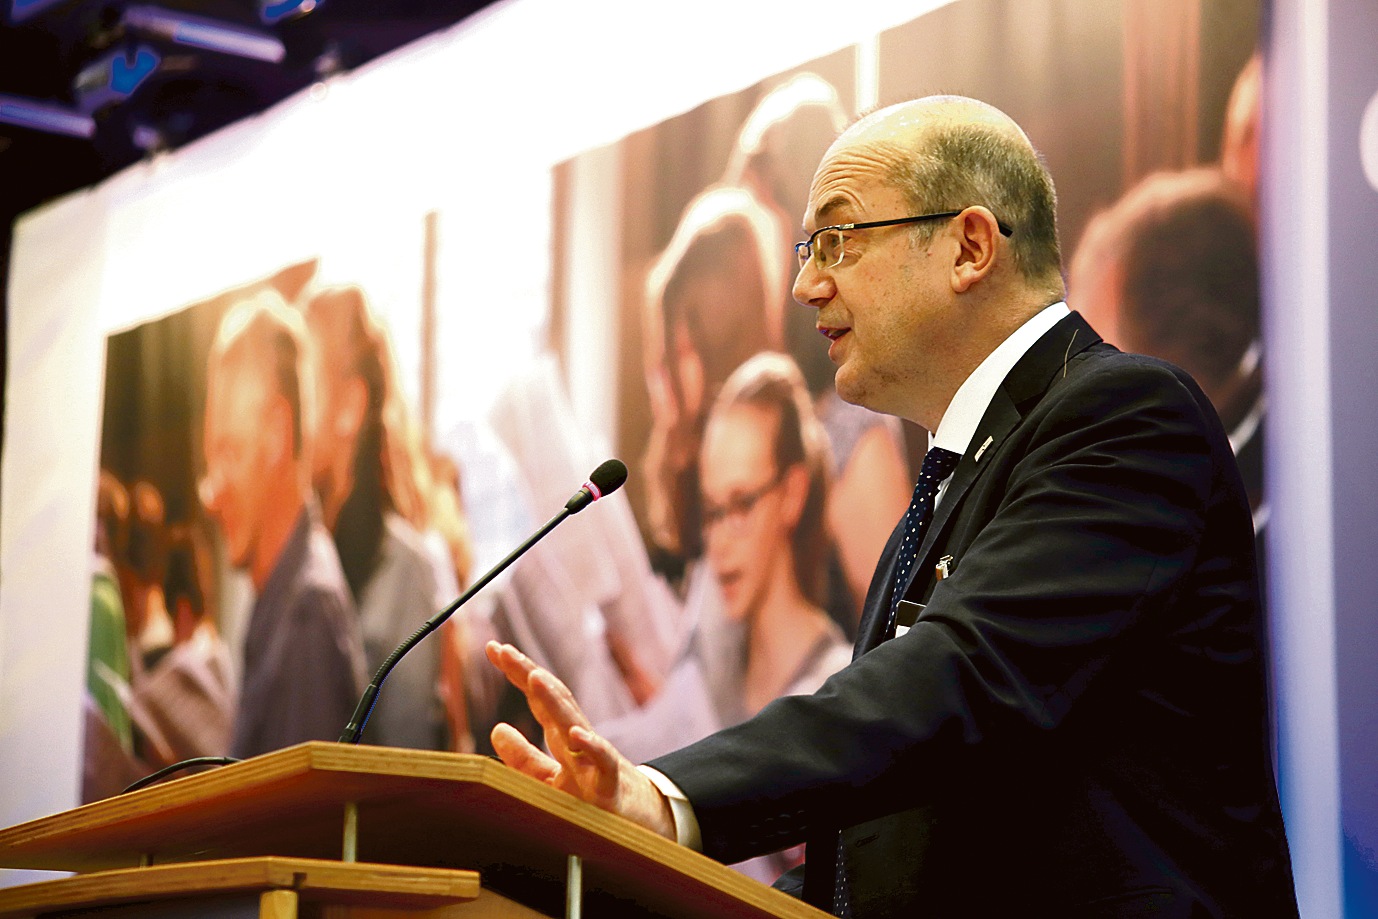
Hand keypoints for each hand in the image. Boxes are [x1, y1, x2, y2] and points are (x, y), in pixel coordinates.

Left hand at [484, 641, 675, 839]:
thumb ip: (523, 758)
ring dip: (555, 700)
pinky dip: (592, 747)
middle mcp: (579, 742)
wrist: (643, 821)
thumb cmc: (593, 799)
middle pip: (555, 702)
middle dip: (529, 674)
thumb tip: (497, 728)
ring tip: (534, 678)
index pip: (540, 699)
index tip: (494, 649)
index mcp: (563, 738)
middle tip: (503, 651)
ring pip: (575, 725)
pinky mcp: (610, 786)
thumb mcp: (550, 779)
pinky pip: (603, 763)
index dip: (519, 674)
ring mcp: (594, 761)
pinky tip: (576, 734)